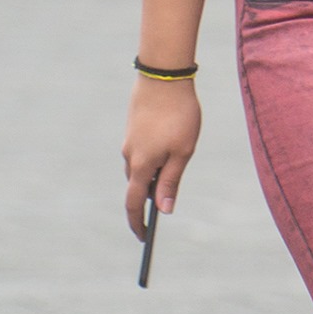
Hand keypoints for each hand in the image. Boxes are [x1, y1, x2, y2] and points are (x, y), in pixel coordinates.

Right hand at [122, 77, 201, 238]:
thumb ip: (171, 181)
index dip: (138, 222)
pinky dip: (153, 157)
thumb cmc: (179, 115)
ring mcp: (129, 141)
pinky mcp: (133, 129)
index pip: (134, 203)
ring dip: (155, 173)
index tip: (144, 237)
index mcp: (141, 165)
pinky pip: (141, 152)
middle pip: (138, 185)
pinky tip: (169, 143)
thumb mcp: (183, 152)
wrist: (163, 76)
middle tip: (171, 195)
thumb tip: (163, 208)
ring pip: (140, 167)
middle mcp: (129, 155)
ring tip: (178, 159)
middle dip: (152, 194)